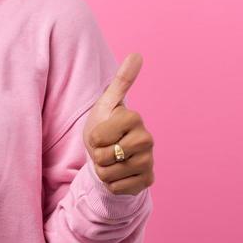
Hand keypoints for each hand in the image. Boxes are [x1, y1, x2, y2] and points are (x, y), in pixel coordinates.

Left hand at [82, 52, 154, 195]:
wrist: (113, 157)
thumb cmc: (106, 128)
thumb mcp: (107, 104)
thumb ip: (121, 80)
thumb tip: (137, 54)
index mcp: (134, 118)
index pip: (98, 138)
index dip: (93, 138)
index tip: (102, 133)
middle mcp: (147, 139)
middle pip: (104, 157)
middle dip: (98, 156)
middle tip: (107, 148)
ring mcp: (149, 161)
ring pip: (108, 174)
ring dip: (103, 170)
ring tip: (112, 161)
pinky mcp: (147, 180)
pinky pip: (116, 188)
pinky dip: (111, 183)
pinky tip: (120, 174)